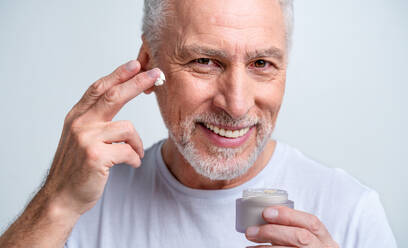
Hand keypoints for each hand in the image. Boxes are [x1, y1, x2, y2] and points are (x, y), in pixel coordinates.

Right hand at [43, 60, 160, 215]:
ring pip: (127, 128)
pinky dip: (134, 158)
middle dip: (137, 82)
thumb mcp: (81, 137)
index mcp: (77, 117)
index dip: (118, 74)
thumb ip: (95, 119)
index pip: (99, 89)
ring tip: (134, 155)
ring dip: (136, 143)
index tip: (136, 64)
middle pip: (113, 95)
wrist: (62, 197)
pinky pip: (128, 151)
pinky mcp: (96, 156)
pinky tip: (131, 164)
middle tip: (157, 74)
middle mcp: (80, 124)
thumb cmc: (77, 168)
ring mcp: (86, 139)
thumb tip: (119, 100)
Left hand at [245, 206, 339, 247]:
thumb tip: (263, 217)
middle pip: (300, 238)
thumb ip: (292, 229)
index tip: (266, 212)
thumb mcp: (308, 240)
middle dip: (273, 231)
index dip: (288, 215)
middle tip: (251, 231)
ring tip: (249, 246)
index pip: (311, 222)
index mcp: (324, 239)